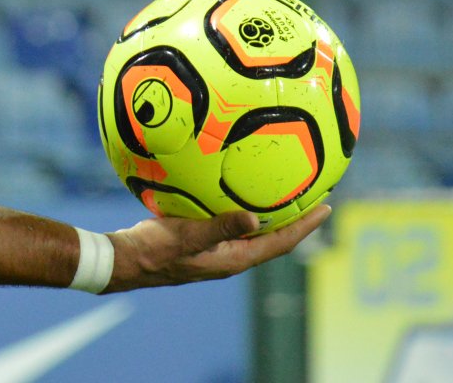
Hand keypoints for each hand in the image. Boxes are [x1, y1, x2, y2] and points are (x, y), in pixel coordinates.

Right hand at [103, 204, 330, 292]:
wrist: (127, 260)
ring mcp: (218, 251)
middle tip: (314, 197)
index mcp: (235, 258)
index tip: (325, 208)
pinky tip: (241, 193)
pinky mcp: (204, 242)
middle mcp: (232, 257)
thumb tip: (256, 219)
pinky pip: (235, 225)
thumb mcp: (189, 235)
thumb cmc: (156, 250)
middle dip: (296, 220)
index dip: (305, 226)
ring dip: (274, 215)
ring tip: (287, 193)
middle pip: (274, 239)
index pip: (281, 243)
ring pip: (255, 232)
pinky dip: (247, 211)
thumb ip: (221, 228)